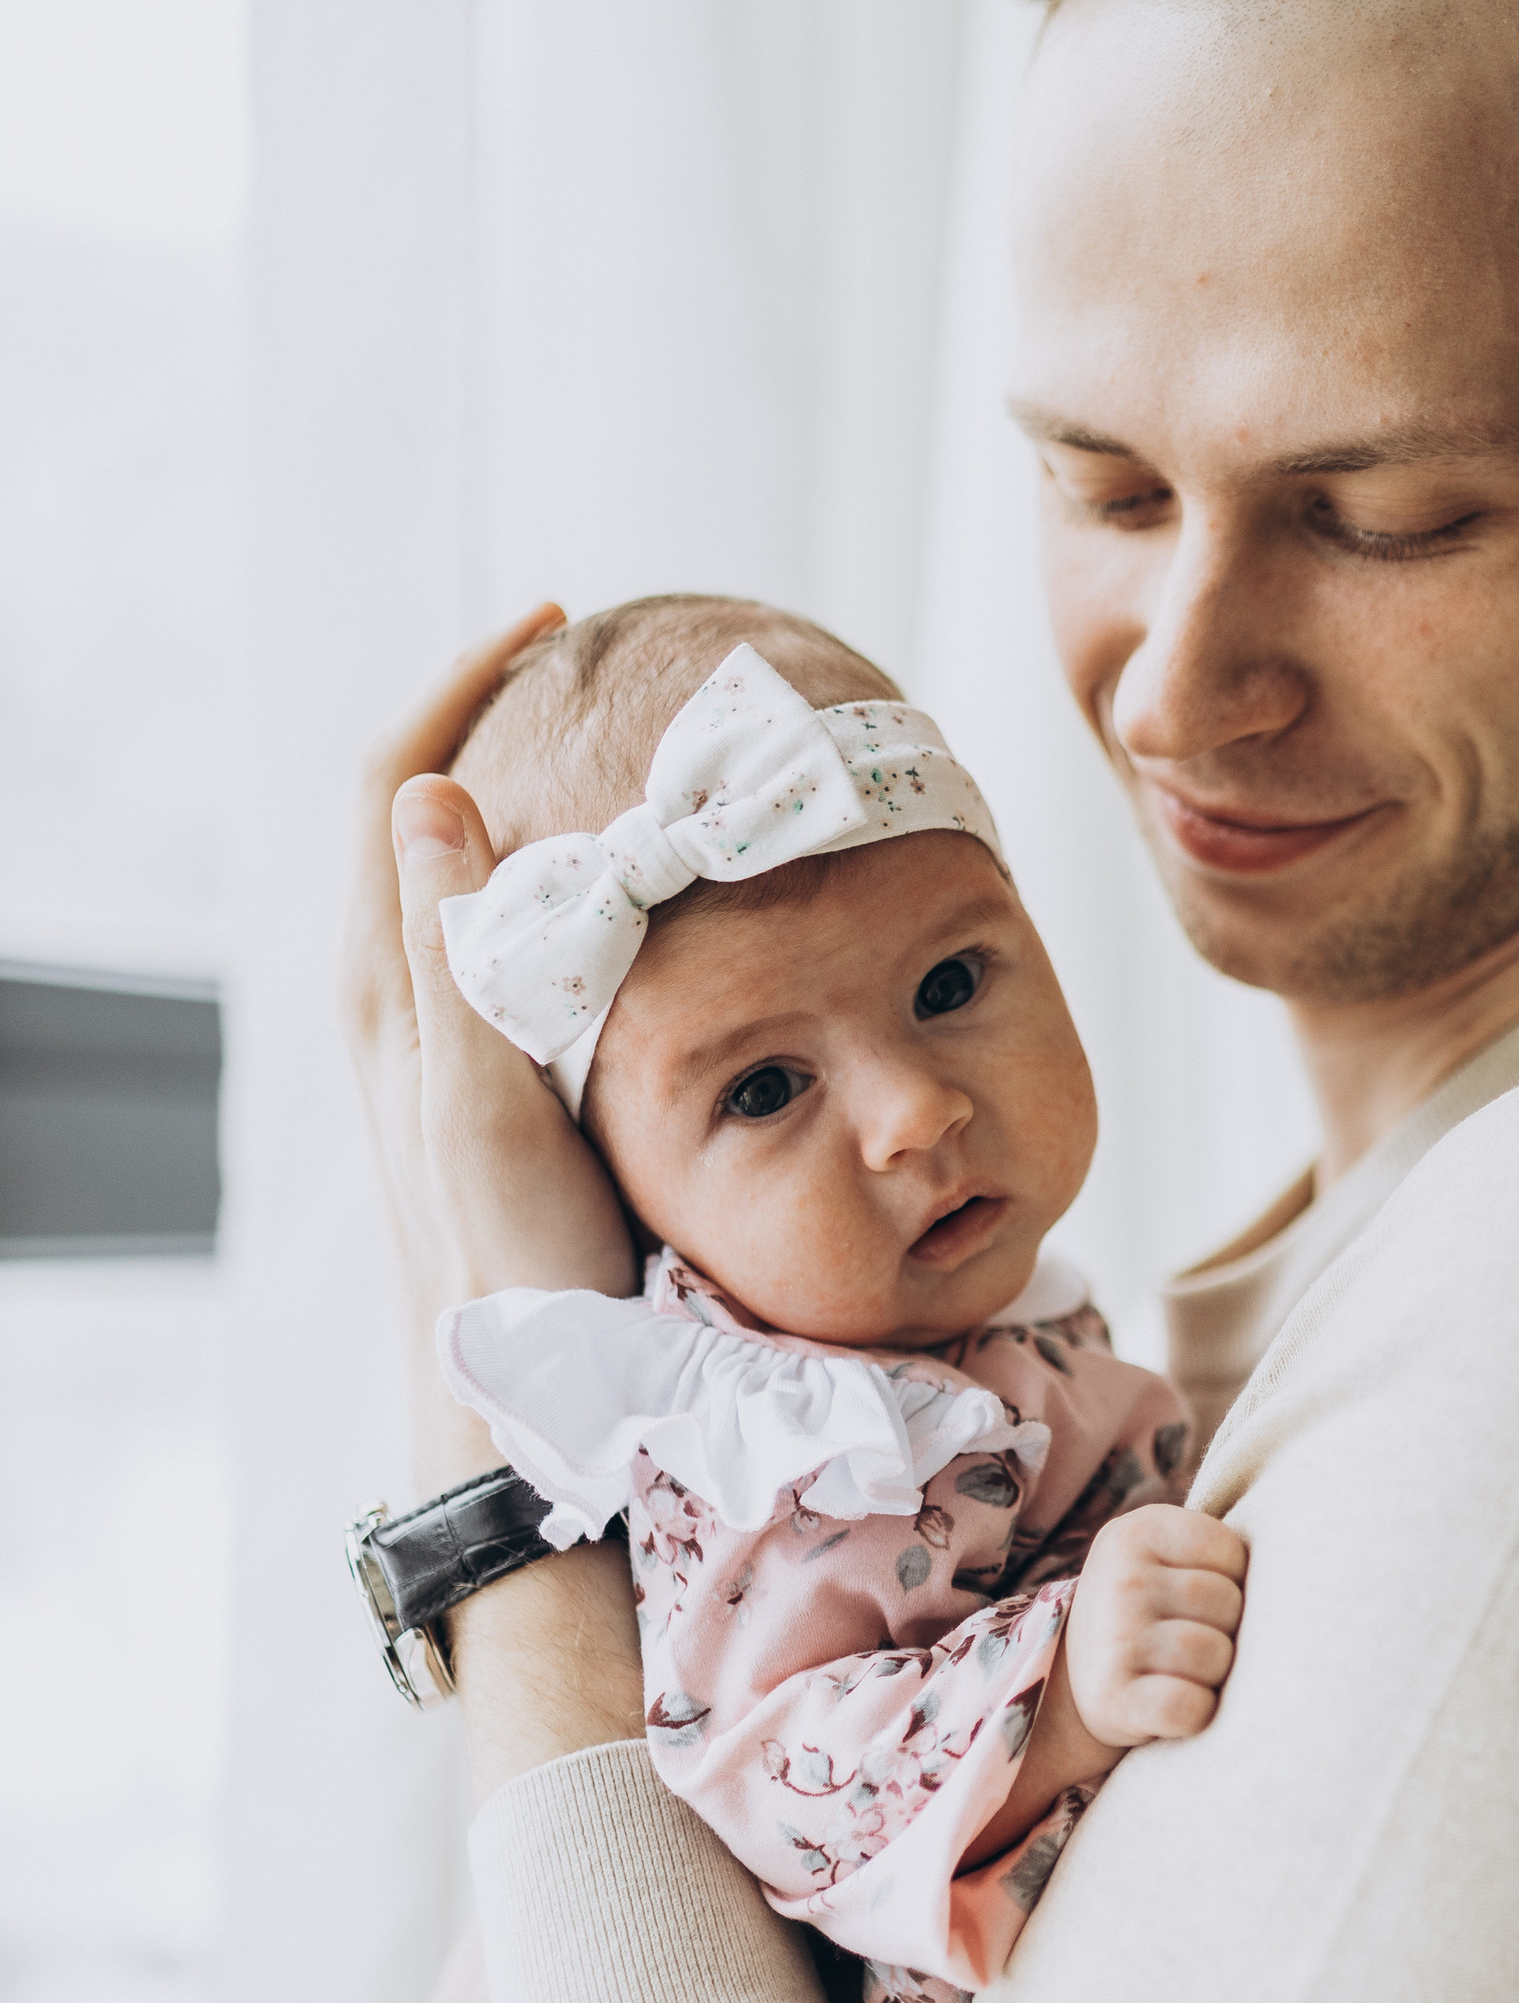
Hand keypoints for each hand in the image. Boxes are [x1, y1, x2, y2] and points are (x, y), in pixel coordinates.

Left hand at [341, 607, 635, 1483]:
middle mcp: (400, 989)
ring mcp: (442, 1026)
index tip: (549, 624)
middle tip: (604, 657)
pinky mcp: (487, 1063)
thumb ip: (456, 951)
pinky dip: (572, 860)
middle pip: (431, 800)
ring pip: (479, 858)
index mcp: (386, 978)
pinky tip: (649, 869)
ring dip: (543, 781)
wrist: (521, 1378)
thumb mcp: (481, 1098)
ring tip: (631, 732)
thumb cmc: (509, 1250)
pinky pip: (516, 918)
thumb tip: (427, 794)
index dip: (461, 683)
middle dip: (507, 709)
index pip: (396, 778)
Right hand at [1062, 1504, 1247, 1746]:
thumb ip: (1218, 1554)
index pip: (1232, 1554)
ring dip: (1214, 1674)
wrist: (1073, 1680)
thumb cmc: (1152, 1614)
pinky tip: (1179, 1706)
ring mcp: (1114, 1639)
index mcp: (1137, 1532)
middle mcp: (1121, 1580)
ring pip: (1212, 1654)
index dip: (1232, 1582)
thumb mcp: (1166, 1560)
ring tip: (1186, 1672)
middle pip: (1226, 1603)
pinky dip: (1195, 1714)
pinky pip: (1187, 1706)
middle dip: (1226, 1629)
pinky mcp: (1113, 1699)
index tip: (1201, 1599)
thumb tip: (1302, 1569)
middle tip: (1194, 1641)